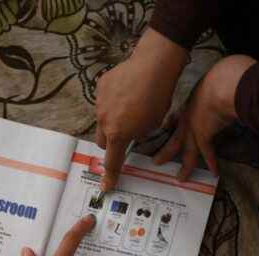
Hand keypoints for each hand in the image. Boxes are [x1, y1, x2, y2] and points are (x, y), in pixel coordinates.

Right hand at [96, 28, 187, 191]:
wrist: (153, 66)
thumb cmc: (158, 98)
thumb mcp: (152, 124)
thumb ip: (137, 134)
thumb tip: (131, 133)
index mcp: (118, 134)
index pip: (112, 161)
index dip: (110, 175)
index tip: (106, 187)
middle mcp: (104, 120)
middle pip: (102, 141)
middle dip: (112, 142)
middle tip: (125, 135)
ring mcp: (99, 103)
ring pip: (102, 120)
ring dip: (113, 119)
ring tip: (131, 106)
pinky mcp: (101, 86)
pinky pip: (103, 101)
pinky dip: (113, 101)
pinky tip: (127, 91)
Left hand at [154, 55, 256, 179]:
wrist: (224, 83)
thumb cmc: (223, 76)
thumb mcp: (212, 82)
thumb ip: (213, 88)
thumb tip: (221, 88)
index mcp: (190, 102)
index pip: (176, 118)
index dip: (169, 126)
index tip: (163, 132)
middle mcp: (189, 116)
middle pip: (174, 139)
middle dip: (166, 152)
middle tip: (156, 162)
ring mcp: (194, 127)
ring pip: (187, 150)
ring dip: (185, 166)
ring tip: (181, 177)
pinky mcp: (203, 134)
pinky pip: (207, 152)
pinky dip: (212, 162)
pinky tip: (214, 172)